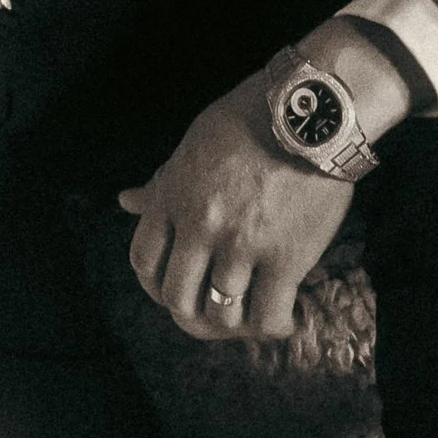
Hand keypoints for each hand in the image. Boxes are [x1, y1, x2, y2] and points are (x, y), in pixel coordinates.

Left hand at [119, 80, 356, 343]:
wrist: (312, 112)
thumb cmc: (251, 121)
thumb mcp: (194, 146)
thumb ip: (162, 183)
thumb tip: (125, 201)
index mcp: (173, 197)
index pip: (144, 262)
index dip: (155, 285)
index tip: (177, 287)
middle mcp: (200, 226)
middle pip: (178, 298)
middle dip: (192, 313)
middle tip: (214, 311)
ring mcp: (241, 245)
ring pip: (221, 313)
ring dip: (233, 323)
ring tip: (250, 313)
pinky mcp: (285, 258)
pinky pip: (268, 315)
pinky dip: (274, 325)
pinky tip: (286, 315)